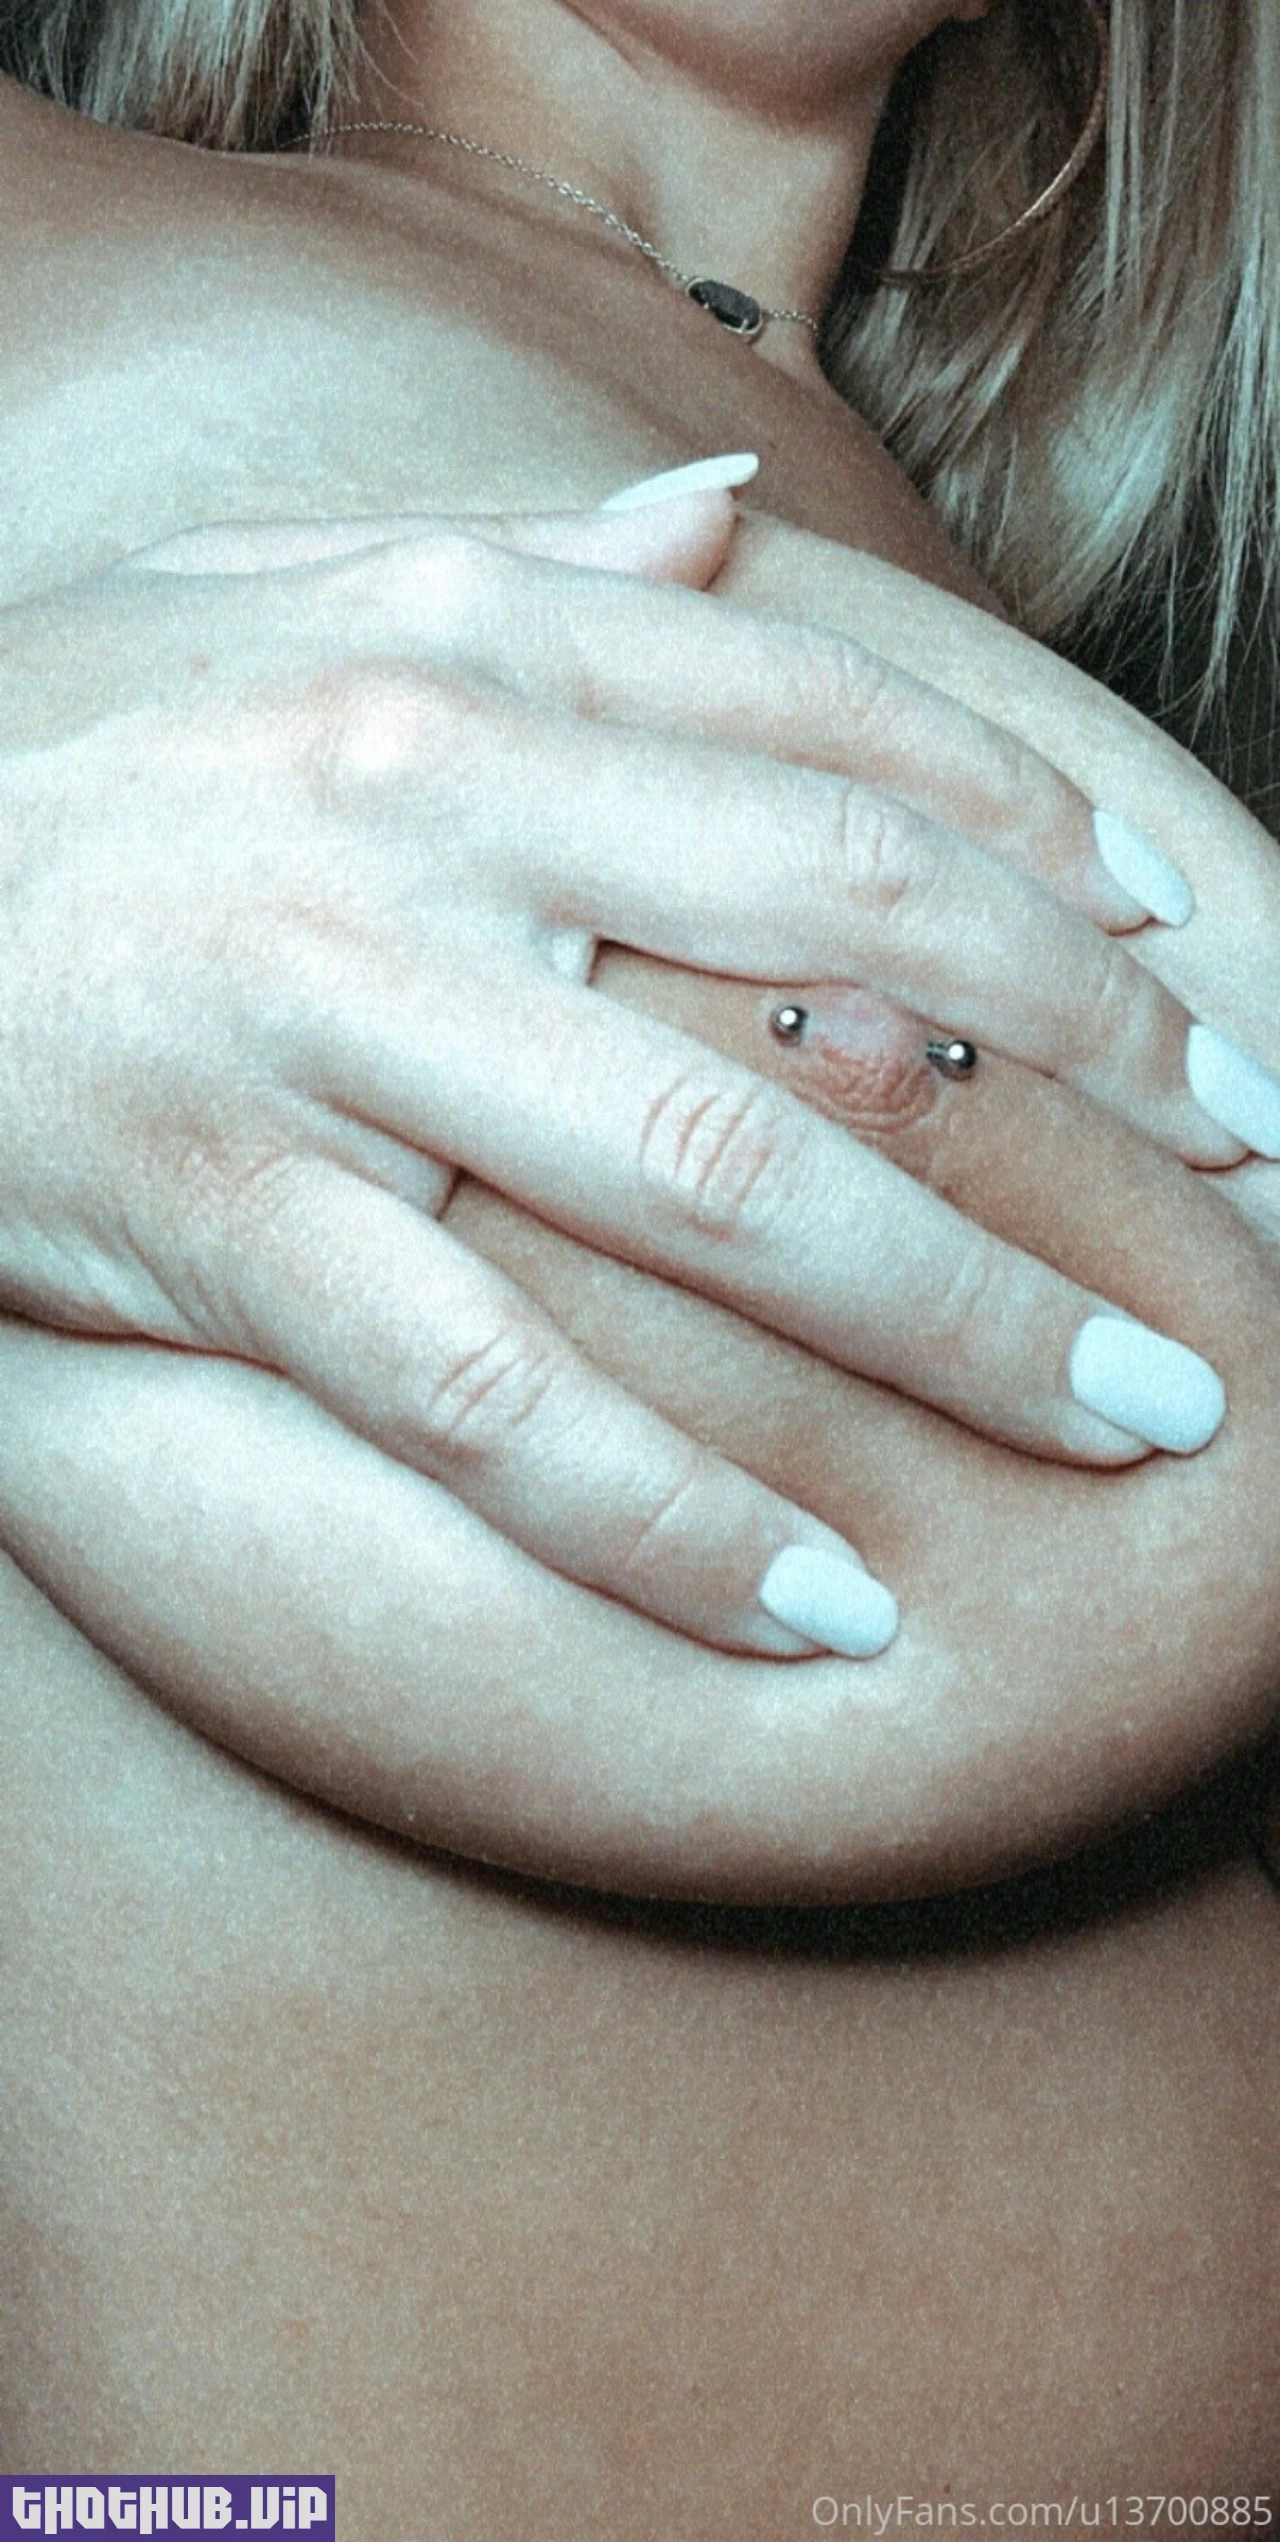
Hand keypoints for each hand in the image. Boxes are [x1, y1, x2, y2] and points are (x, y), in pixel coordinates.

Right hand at [0, 496, 1269, 1662]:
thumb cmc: (74, 739)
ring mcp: (318, 1019)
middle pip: (842, 956)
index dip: (1057, 863)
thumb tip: (728, 512)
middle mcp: (417, 813)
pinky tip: (819, 1610)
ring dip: (956, 1319)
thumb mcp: (287, 594)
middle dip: (1092, 1089)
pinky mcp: (211, 1219)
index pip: (837, 743)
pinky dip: (667, 1518)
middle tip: (1247, 1205)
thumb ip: (530, 571)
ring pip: (711, 1186)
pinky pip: (486, 1397)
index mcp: (463, 655)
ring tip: (1131, 1418)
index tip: (1193, 977)